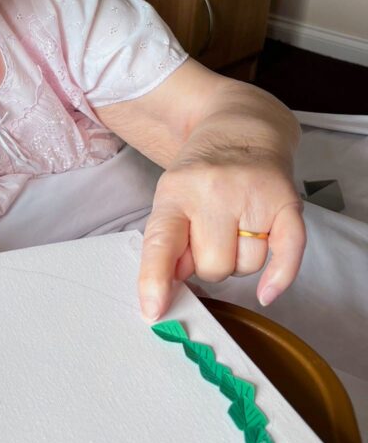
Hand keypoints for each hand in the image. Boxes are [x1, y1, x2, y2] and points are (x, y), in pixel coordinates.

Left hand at [138, 148, 305, 320]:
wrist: (240, 131)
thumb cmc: (200, 176)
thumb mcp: (170, 200)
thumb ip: (167, 244)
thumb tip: (174, 287)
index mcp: (176, 191)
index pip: (162, 242)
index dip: (155, 280)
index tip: (154, 310)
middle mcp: (214, 191)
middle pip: (213, 266)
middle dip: (210, 264)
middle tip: (209, 237)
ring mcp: (253, 195)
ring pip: (248, 267)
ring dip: (240, 261)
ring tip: (235, 230)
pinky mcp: (287, 201)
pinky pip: (288, 253)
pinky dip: (279, 278)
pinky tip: (267, 292)